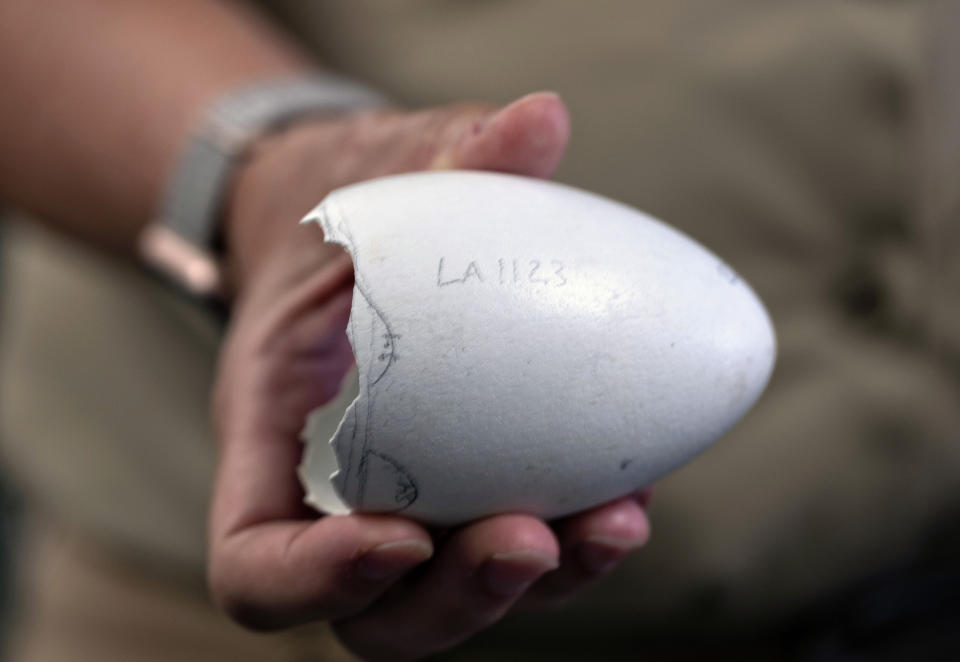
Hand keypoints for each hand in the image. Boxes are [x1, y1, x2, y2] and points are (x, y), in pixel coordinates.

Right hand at [209, 92, 651, 660]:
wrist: (355, 254)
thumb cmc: (348, 227)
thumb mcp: (374, 183)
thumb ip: (449, 154)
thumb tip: (540, 118)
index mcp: (272, 451)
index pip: (255, 562)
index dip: (313, 577)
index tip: (398, 534)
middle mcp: (338, 507)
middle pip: (376, 616)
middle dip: (455, 597)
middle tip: (530, 536)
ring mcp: (413, 515)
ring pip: (462, 597)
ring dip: (545, 580)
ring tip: (619, 519)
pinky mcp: (479, 502)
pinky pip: (525, 547)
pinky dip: (580, 533)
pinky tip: (638, 482)